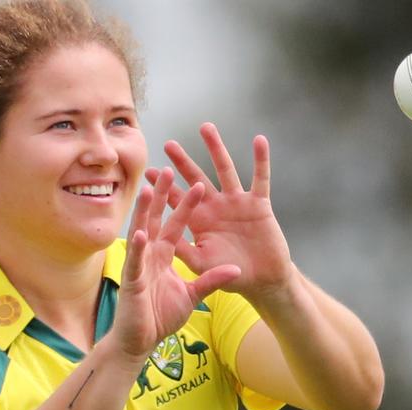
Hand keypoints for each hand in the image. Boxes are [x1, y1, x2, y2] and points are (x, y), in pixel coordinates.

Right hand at [112, 167, 240, 359]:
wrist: (141, 340)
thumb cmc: (160, 316)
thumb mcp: (193, 295)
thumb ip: (212, 280)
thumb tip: (235, 269)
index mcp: (163, 255)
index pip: (176, 224)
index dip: (186, 206)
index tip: (197, 184)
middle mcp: (150, 254)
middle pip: (157, 219)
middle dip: (163, 196)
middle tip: (169, 170)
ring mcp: (139, 265)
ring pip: (141, 233)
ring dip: (144, 212)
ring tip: (148, 189)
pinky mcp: (131, 281)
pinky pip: (135, 262)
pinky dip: (137, 248)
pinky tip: (140, 232)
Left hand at [145, 123, 293, 298]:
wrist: (263, 280)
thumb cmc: (230, 275)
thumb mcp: (201, 263)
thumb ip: (182, 251)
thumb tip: (159, 238)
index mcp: (199, 220)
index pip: (177, 200)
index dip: (164, 188)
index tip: (149, 173)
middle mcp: (215, 206)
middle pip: (196, 178)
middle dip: (182, 162)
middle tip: (169, 144)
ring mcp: (237, 202)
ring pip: (225, 169)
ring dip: (216, 148)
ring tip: (205, 127)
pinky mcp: (259, 204)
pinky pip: (260, 178)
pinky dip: (261, 160)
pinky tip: (259, 140)